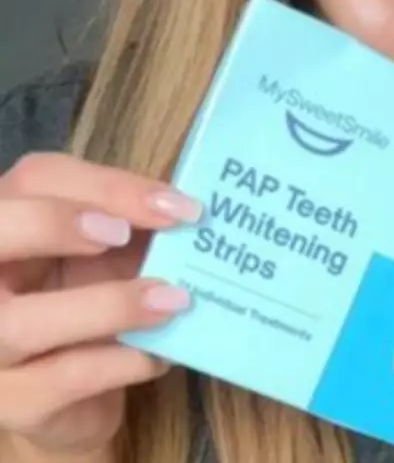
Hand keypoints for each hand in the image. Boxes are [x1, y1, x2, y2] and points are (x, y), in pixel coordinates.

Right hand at [0, 152, 201, 457]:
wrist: (79, 388)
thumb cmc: (93, 295)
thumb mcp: (113, 248)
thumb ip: (135, 221)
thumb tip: (188, 207)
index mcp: (10, 219)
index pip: (39, 180)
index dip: (106, 187)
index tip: (176, 206)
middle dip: (56, 224)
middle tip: (124, 234)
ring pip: (18, 323)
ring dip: (107, 306)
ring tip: (173, 300)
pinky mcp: (10, 401)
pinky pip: (59, 379)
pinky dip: (118, 362)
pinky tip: (160, 353)